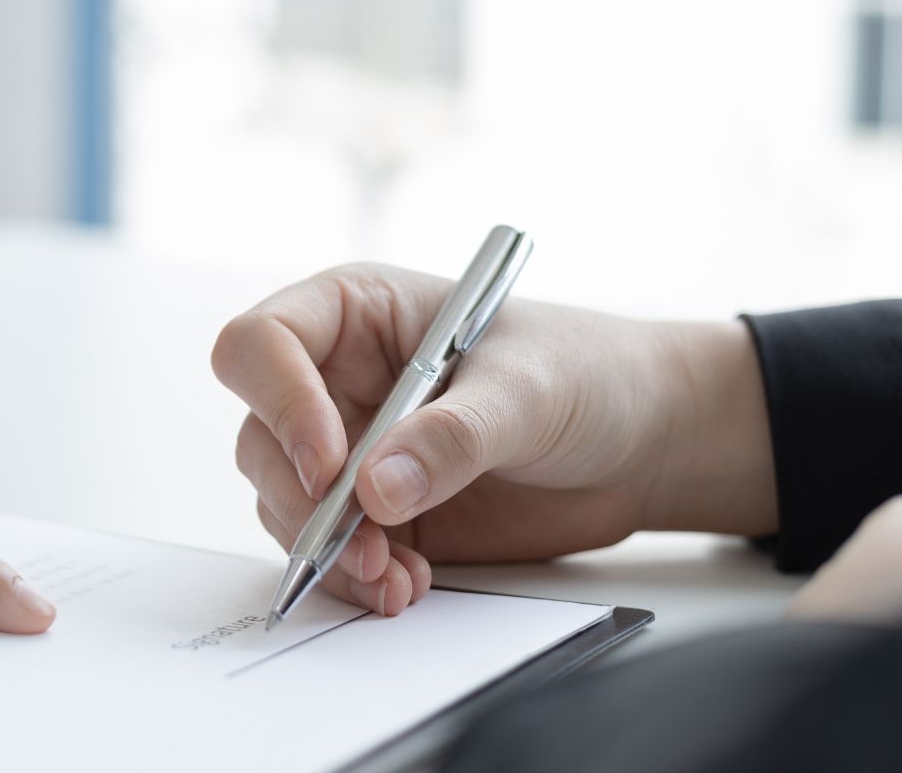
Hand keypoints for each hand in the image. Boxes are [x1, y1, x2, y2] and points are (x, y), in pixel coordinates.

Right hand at [213, 263, 777, 615]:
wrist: (640, 443)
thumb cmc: (586, 374)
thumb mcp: (528, 392)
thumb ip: (451, 438)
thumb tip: (374, 491)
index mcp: (354, 312)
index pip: (262, 343)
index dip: (280, 401)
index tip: (330, 465)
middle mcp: (334, 379)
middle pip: (261, 436)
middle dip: (304, 501)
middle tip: (365, 545)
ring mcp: (349, 449)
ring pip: (285, 503)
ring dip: (330, 552)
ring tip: (397, 579)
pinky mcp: (372, 513)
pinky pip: (330, 551)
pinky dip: (356, 578)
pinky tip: (406, 587)